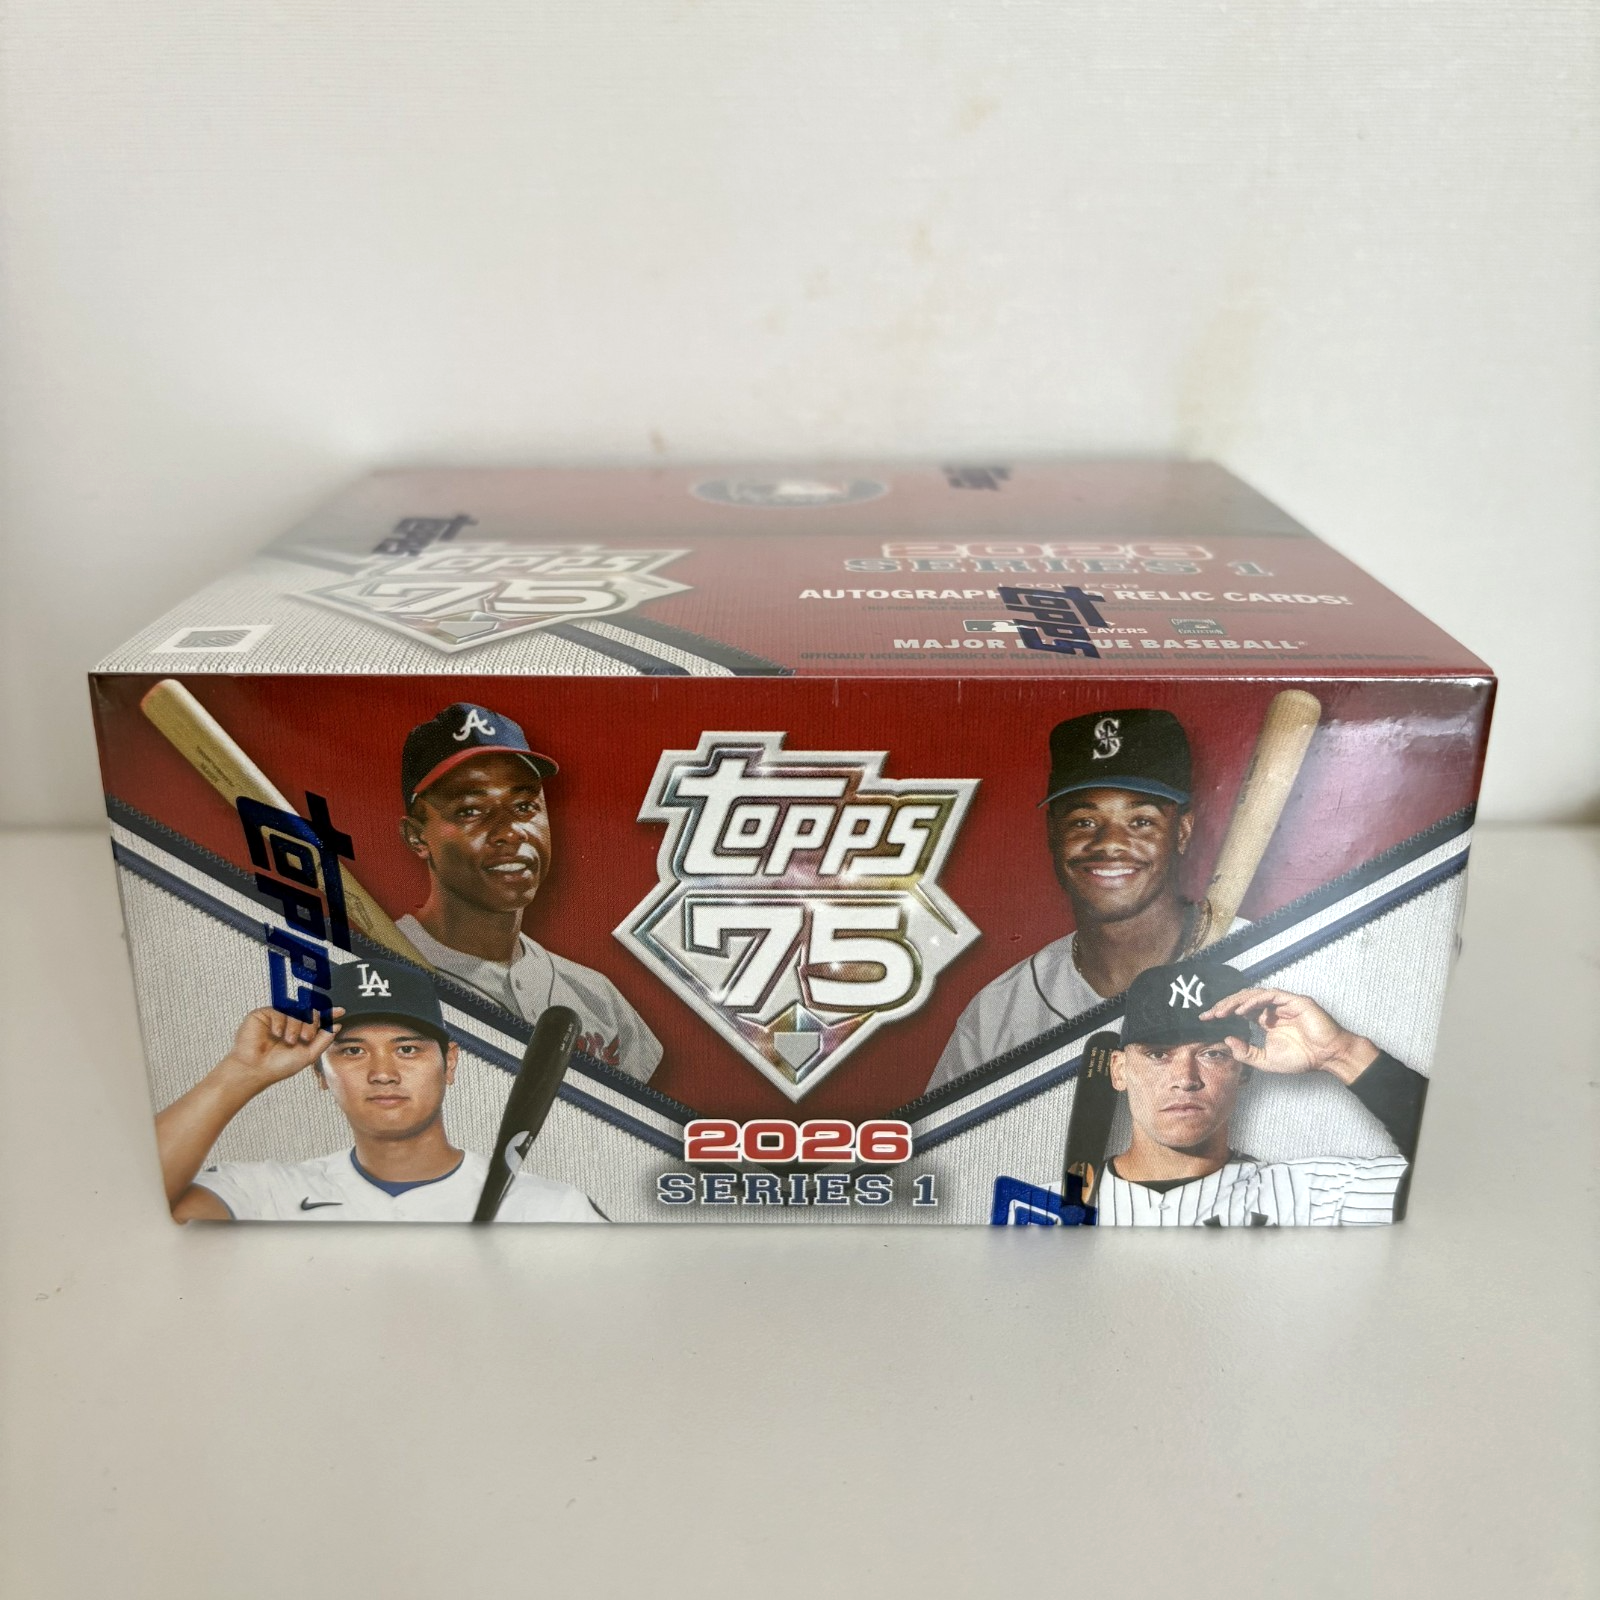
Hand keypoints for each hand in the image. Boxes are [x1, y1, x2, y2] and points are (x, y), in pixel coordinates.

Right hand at [221, 1007, 343, 1087]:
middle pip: (309, 1012)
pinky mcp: (263, 1014)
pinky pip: (279, 1010)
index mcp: (302, 1033)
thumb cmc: (279, 1066)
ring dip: (296, 1025)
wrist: (256, 1069)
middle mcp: (291, 1024)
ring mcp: (277, 1018)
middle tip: (306, 1037)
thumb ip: (324, 1039)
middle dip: (311, 1023)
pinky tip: (276, 1033)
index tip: (341, 1011)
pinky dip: (281, 1022)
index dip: (329, 1014)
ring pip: (296, 1011)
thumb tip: (337, 1026)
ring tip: (289, 1040)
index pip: (318, 1019)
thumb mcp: (308, 1054)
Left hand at [1200, 987, 1377, 1084]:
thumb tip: (1227, 1040)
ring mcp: (1283, 1003)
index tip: (1206, 1019)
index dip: (1223, 1012)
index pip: (1240, 1010)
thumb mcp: (1267, 1060)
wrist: (1328, 1057)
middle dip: (1224, 1005)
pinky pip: (1270, 995)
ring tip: (1221, 1012)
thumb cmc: (1303, 1058)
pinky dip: (1254, 1001)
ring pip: (1253, 995)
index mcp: (1266, 1020)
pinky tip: (1241, 1010)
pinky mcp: (1294, 1001)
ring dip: (1235, 1002)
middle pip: (1242, 1000)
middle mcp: (1273, 1009)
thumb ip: (1246, 1053)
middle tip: (1209, 1014)